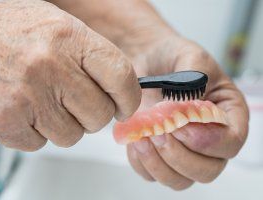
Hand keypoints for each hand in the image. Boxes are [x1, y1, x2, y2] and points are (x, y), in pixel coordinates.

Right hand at [0, 0, 140, 150]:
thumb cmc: (6, 32)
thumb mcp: (56, 25)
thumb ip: (89, 54)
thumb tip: (118, 86)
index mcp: (69, 38)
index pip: (120, 76)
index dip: (128, 97)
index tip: (124, 105)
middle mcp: (51, 67)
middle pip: (98, 115)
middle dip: (92, 114)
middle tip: (75, 101)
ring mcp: (28, 98)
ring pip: (71, 135)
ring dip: (63, 124)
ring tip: (43, 101)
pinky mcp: (7, 122)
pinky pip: (41, 144)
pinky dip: (36, 132)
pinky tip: (23, 110)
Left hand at [126, 34, 248, 189]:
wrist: (146, 59)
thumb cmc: (173, 57)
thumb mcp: (191, 57)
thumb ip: (195, 79)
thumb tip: (188, 108)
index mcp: (226, 115)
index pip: (230, 142)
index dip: (209, 142)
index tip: (183, 127)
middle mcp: (207, 138)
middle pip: (206, 170)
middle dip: (180, 156)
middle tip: (159, 133)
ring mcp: (182, 150)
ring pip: (179, 179)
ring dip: (159, 163)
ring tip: (143, 137)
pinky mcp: (157, 154)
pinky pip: (152, 174)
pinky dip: (141, 163)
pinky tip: (135, 140)